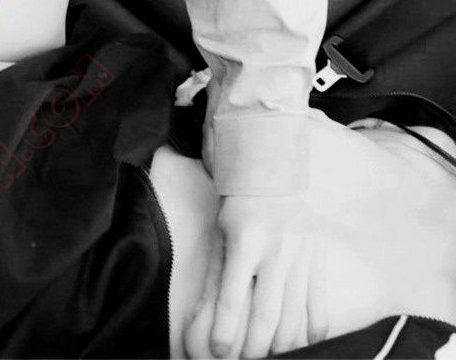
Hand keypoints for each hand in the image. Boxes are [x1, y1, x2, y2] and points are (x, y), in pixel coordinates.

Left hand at [184, 195, 327, 358]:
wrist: (271, 180)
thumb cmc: (237, 213)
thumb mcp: (219, 240)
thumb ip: (216, 278)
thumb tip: (203, 321)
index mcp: (246, 243)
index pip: (234, 298)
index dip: (225, 330)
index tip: (219, 351)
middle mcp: (277, 250)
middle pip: (268, 313)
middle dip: (256, 345)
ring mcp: (303, 255)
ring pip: (296, 312)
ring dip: (284, 343)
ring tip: (272, 356)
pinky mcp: (319, 258)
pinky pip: (319, 300)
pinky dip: (315, 327)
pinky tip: (307, 343)